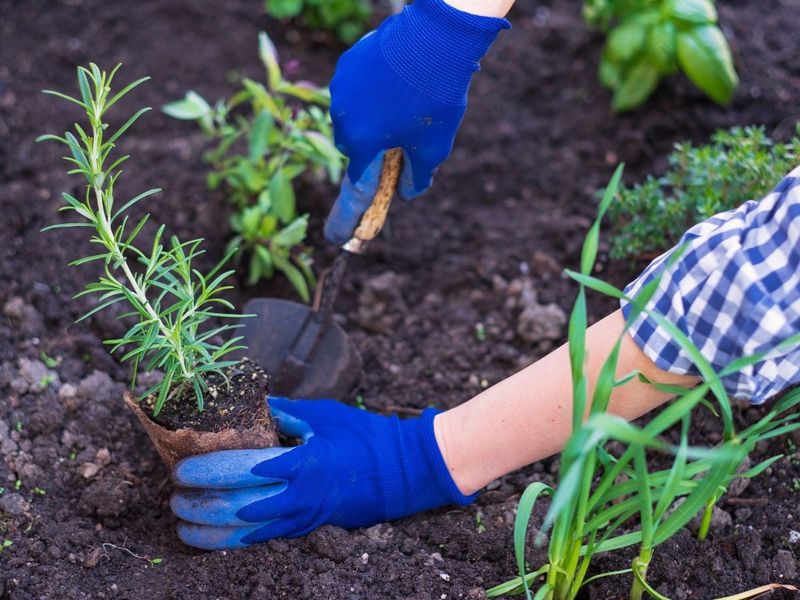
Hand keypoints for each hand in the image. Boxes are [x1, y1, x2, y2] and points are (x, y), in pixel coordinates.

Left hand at [171, 397, 474, 549]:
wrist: (402, 472)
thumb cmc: (364, 438)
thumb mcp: (323, 415)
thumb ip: (283, 412)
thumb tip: (251, 405)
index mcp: (298, 464)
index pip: (238, 470)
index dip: (206, 471)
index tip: (182, 467)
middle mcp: (295, 497)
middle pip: (232, 509)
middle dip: (198, 505)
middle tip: (175, 495)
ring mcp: (301, 518)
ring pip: (242, 535)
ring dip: (208, 531)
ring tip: (184, 523)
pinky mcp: (307, 530)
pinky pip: (261, 540)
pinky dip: (232, 542)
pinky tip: (214, 538)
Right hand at [324, 0, 509, 243]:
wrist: (436, 38)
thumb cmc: (436, 97)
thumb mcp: (434, 146)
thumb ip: (418, 176)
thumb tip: (408, 192)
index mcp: (363, 145)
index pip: (355, 189)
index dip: (348, 215)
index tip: (336, 236)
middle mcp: (344, 120)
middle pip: (354, 148)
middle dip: (372, 149)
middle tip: (400, 137)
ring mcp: (341, 90)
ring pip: (352, 116)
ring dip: (371, 118)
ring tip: (404, 101)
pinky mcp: (347, 65)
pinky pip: (354, 89)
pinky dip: (370, 92)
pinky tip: (396, 81)